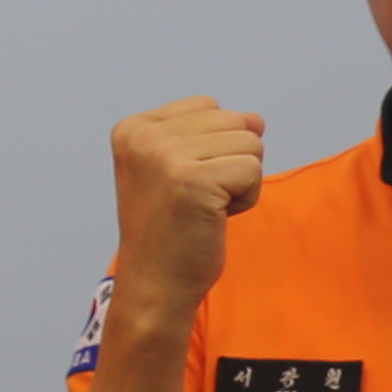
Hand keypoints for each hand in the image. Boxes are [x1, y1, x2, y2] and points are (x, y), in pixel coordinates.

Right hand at [106, 98, 267, 319]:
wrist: (155, 284)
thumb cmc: (170, 229)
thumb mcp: (175, 167)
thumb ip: (211, 134)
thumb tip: (257, 119)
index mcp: (133, 128)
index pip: (208, 107)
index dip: (211, 146)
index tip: (181, 183)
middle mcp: (144, 137)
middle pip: (233, 121)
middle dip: (229, 161)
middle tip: (196, 198)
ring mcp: (166, 157)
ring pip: (249, 144)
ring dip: (240, 181)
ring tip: (205, 207)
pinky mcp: (195, 181)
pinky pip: (253, 170)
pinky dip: (246, 198)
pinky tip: (216, 217)